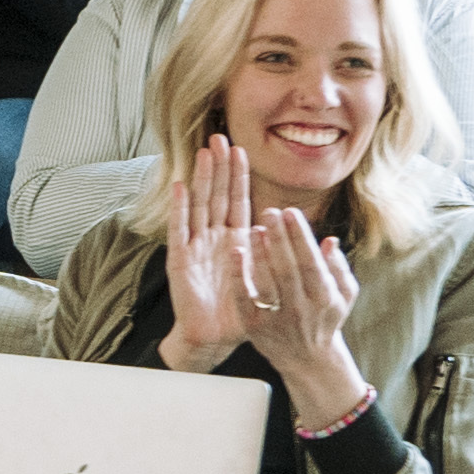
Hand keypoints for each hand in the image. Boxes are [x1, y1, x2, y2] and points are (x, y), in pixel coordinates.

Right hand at [158, 137, 262, 370]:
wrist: (214, 337)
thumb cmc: (240, 309)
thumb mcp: (267, 278)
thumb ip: (277, 254)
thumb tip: (292, 228)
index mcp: (236, 241)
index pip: (238, 201)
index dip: (238, 176)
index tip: (240, 149)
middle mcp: (214, 238)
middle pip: (217, 195)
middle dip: (219, 167)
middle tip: (219, 137)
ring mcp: (196, 246)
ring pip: (200, 205)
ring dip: (202, 179)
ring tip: (203, 153)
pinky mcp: (180, 260)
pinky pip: (180, 229)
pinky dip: (180, 208)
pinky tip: (181, 186)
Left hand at [240, 206, 365, 406]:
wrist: (308, 360)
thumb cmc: (325, 319)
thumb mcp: (344, 295)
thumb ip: (339, 267)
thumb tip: (330, 240)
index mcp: (324, 297)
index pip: (311, 262)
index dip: (300, 236)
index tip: (291, 212)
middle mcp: (300, 308)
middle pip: (287, 268)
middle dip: (279, 238)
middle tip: (269, 211)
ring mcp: (275, 318)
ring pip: (266, 282)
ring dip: (259, 253)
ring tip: (255, 228)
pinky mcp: (253, 326)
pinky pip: (244, 297)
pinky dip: (239, 275)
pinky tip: (235, 252)